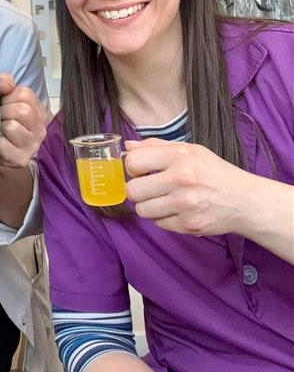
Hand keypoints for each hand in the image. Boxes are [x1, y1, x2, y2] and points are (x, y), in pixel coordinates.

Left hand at [0, 73, 49, 169]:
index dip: (8, 96)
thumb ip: (5, 86)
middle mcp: (40, 128)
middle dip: (3, 111)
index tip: (2, 103)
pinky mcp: (20, 159)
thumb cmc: (1, 126)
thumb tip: (4, 80)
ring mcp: (32, 145)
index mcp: (39, 111)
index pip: (25, 94)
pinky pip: (2, 144)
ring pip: (12, 126)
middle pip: (21, 110)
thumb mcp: (4, 103)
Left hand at [124, 139, 253, 237]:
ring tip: (164, 199)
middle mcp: (181, 179)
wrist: (244, 200)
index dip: (132, 168)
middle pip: (133, 191)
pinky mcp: (188, 225)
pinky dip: (164, 218)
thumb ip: (156, 147)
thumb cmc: (214, 172)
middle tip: (150, 188)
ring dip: (149, 206)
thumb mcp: (190, 150)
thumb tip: (127, 147)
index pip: (133, 162)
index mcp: (179, 156)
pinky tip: (177, 210)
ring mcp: (185, 204)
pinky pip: (158, 224)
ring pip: (142, 210)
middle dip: (137, 190)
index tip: (141, 171)